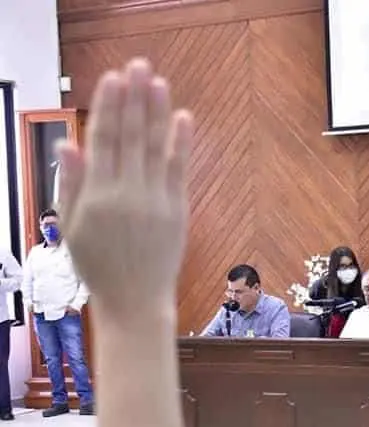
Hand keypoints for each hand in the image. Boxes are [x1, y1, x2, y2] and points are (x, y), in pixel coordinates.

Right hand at [54, 58, 192, 319]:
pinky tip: (182, 118)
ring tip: (158, 82)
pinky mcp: (177, 211)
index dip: (108, 107)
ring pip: (154, 148)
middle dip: (133, 99)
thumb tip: (69, 144)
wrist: (135, 301)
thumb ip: (71, 185)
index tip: (112, 78)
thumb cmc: (98, 266)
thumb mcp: (71, 228)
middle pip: (130, 137)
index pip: (103, 141)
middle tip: (137, 66)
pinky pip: (179, 170)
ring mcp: (154, 202)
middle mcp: (125, 195)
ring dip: (157, 112)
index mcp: (95, 196)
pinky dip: (180, 144)